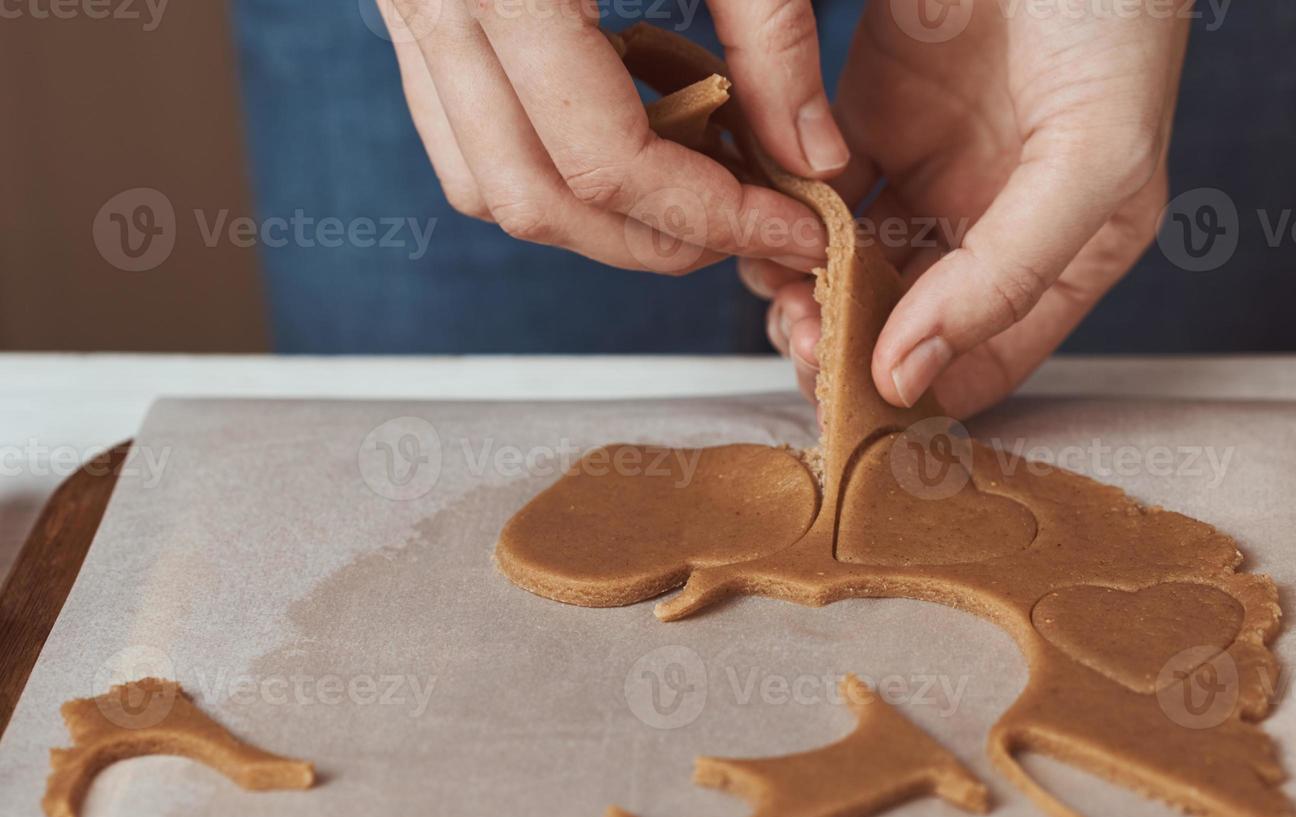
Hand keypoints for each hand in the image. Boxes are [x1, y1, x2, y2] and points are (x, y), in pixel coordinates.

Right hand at [377, 0, 848, 272]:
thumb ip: (773, 38)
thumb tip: (814, 162)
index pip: (609, 161)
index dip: (712, 216)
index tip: (796, 228)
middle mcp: (435, 0)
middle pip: (539, 201)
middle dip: (657, 239)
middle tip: (750, 227)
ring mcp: (408, 8)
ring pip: (489, 185)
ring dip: (600, 216)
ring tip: (697, 186)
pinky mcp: (414, 8)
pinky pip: (467, 134)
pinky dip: (553, 162)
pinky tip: (636, 123)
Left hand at [745, 0, 1185, 415]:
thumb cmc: (1114, 15)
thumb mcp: (1092, 160)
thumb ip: (1004, 277)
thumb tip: (904, 378)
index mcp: (1063, 255)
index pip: (980, 365)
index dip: (912, 392)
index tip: (848, 392)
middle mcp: (990, 226)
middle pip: (902, 327)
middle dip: (844, 344)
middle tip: (800, 337)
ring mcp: (929, 173)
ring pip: (848, 269)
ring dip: (805, 291)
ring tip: (777, 285)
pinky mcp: (872, 116)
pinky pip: (814, 192)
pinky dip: (784, 214)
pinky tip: (767, 220)